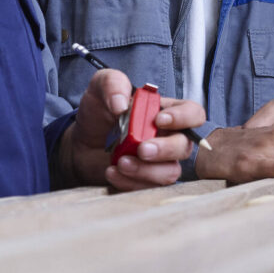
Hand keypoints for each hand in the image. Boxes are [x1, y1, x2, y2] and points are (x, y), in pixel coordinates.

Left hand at [60, 69, 207, 190]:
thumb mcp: (101, 87)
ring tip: (121, 162)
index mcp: (166, 112)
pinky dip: (129, 182)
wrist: (80, 143)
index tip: (159, 120)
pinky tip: (111, 172)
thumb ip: (113, 84)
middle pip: (184, 147)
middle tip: (142, 149)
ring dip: (146, 171)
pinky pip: (147, 188)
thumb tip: (121, 104)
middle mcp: (168, 137)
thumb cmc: (99, 113)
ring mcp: (158, 162)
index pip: (193, 114)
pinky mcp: (145, 180)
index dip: (184, 118)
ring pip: (169, 173)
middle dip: (165, 149)